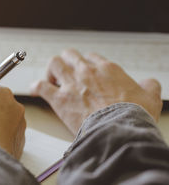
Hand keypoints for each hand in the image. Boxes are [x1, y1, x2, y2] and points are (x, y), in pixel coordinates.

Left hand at [30, 49, 162, 134]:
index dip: (86, 64)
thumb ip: (149, 86)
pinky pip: (41, 86)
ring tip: (52, 80)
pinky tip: (35, 90)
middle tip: (66, 75)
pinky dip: (36, 86)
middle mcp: (87, 72)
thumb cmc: (133, 116)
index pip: (91, 57)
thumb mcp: (150, 97)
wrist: (119, 130)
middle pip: (70, 54)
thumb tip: (149, 83)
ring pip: (54, 63)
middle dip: (66, 62)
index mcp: (107, 69)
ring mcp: (71, 83)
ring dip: (51, 70)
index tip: (85, 73)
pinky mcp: (60, 98)